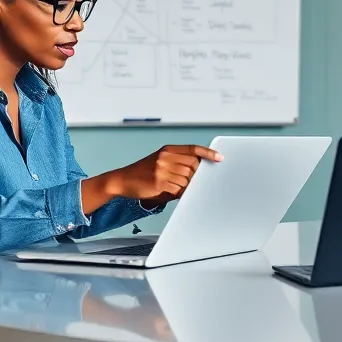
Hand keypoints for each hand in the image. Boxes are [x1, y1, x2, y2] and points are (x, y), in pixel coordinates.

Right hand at [105, 145, 222, 203]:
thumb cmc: (142, 172)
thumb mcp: (160, 161)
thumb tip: (198, 171)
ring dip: (185, 186)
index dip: (208, 153)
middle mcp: (165, 157)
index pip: (193, 148)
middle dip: (195, 175)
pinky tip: (172, 192)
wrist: (122, 180)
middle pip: (193, 166)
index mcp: (167, 150)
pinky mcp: (159, 182)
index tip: (219, 157)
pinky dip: (179, 192)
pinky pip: (179, 189)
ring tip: (175, 187)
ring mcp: (162, 169)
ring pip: (187, 179)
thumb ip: (177, 163)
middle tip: (190, 181)